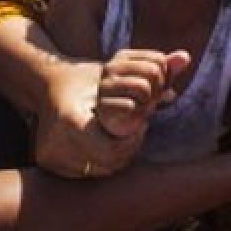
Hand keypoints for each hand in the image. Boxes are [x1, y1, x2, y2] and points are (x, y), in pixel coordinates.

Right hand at [32, 57, 142, 177]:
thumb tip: (184, 58)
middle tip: (137, 132)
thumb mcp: (115, 70)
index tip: (142, 125)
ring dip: (117, 158)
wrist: (47, 84)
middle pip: (107, 165)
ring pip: (98, 171)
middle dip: (128, 150)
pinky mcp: (48, 165)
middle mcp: (55, 145)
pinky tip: (110, 145)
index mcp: (69, 121)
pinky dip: (101, 161)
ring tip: (125, 138)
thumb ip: (150, 69)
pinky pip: (85, 172)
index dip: (133, 142)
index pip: (112, 150)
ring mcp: (50, 158)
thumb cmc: (86, 77)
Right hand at [95, 48, 189, 138]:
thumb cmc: (140, 97)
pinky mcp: (103, 105)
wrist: (118, 123)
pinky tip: (133, 116)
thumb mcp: (158, 80)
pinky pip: (131, 106)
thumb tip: (185, 56)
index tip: (155, 86)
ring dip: (148, 102)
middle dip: (158, 89)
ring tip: (141, 105)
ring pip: (143, 87)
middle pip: (153, 71)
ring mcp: (105, 86)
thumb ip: (171, 67)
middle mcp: (111, 67)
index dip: (165, 75)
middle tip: (149, 98)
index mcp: (124, 57)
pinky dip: (138, 113)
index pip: (159, 59)